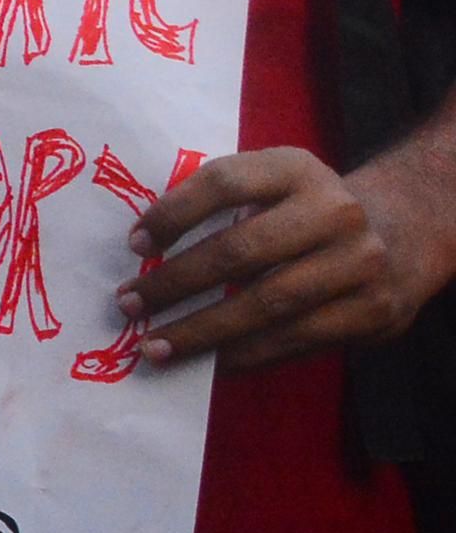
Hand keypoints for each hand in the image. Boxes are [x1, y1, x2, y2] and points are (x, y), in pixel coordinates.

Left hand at [125, 140, 455, 372]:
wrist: (404, 232)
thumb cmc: (308, 209)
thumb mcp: (276, 183)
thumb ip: (224, 203)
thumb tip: (146, 252)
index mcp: (297, 169)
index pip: (224, 182)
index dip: (173, 214)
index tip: (133, 245)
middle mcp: (334, 212)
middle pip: (240, 251)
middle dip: (176, 283)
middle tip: (129, 304)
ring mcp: (359, 264)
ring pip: (267, 305)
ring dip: (204, 331)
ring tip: (156, 345)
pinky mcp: (373, 312)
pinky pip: (297, 340)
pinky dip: (247, 355)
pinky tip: (210, 362)